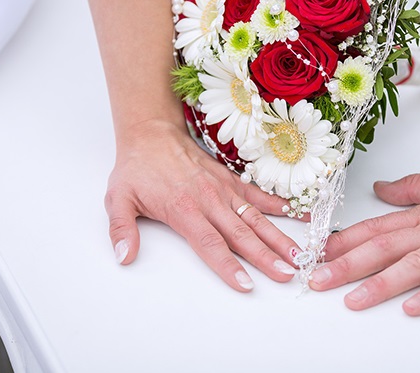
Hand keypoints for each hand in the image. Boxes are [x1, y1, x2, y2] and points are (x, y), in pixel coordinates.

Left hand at [105, 119, 298, 291]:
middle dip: (266, 257)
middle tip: (288, 274)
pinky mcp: (231, 181)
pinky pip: (260, 195)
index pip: (210, 244)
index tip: (246, 285)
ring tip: (300, 254)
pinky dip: (281, 205)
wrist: (152, 133)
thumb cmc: (137, 168)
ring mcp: (224, 190)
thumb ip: (121, 229)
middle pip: (242, 234)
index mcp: (184, 209)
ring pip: (256, 218)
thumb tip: (124, 257)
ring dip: (279, 237)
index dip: (228, 266)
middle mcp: (209, 200)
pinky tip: (301, 216)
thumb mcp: (118, 199)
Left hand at [308, 105, 419, 313]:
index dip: (343, 243)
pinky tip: (414, 306)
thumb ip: (410, 188)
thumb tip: (381, 189)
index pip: (375, 228)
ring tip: (353, 300)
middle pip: (383, 249)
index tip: (318, 255)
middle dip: (347, 267)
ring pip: (413, 266)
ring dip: (380, 284)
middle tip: (317, 281)